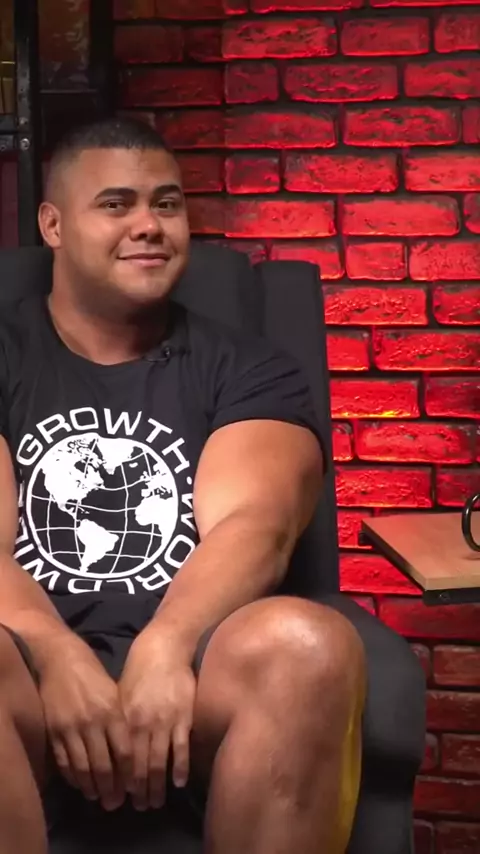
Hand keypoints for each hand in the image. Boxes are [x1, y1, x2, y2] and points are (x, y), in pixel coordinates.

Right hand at [39, 641, 131, 810]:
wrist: (62, 659)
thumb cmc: (94, 675)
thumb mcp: (115, 693)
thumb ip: (122, 720)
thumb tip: (133, 750)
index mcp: (112, 712)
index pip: (124, 752)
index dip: (129, 774)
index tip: (133, 789)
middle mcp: (93, 722)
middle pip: (104, 765)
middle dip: (111, 788)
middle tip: (115, 804)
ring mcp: (71, 728)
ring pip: (83, 768)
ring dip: (91, 787)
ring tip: (97, 797)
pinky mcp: (54, 730)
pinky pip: (64, 761)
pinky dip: (72, 776)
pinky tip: (79, 784)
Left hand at [119, 630, 196, 810]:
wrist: (164, 646)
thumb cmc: (140, 668)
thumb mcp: (122, 694)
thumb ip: (122, 721)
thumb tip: (118, 748)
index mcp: (125, 719)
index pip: (122, 759)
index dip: (122, 781)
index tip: (123, 796)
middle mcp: (143, 724)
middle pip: (140, 766)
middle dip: (140, 790)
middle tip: (141, 806)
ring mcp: (165, 722)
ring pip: (160, 762)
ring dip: (158, 785)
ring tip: (157, 801)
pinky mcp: (183, 716)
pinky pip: (181, 748)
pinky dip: (180, 767)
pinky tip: (178, 782)